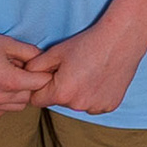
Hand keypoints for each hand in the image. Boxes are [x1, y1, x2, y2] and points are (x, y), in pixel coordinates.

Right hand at [0, 15, 45, 116]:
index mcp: (9, 80)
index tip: (39, 67)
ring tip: (7, 78)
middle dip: (29, 85)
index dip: (42, 74)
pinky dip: (0, 106)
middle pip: (27, 97)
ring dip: (16, 96)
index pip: (39, 84)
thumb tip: (42, 60)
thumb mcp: (7, 43)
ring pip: (13, 107)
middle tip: (21, 70)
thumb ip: (30, 53)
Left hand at [26, 11, 146, 117]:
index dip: (40, 87)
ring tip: (89, 72)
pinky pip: (94, 104)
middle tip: (73, 69)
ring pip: (77, 103)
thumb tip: (25, 75)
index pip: (38, 100)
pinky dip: (95, 95)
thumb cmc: (87, 43)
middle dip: (61, 89)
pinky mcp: (110, 106)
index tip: (50, 75)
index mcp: (61, 93)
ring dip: (79, 93)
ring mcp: (96, 107)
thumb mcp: (56, 52)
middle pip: (59, 102)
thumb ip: (35, 66)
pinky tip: (101, 78)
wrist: (121, 39)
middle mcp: (78, 105)